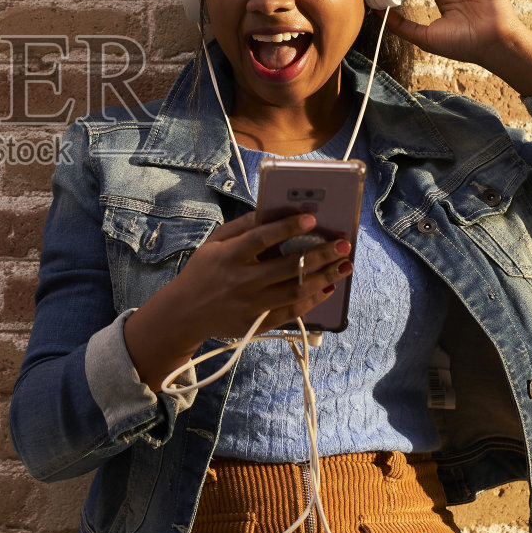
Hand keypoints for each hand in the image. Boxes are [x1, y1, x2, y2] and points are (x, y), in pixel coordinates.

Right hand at [122, 212, 351, 390]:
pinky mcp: (258, 322)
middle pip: (288, 267)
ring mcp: (252, 304)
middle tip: (343, 244)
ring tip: (345, 266)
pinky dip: (313, 301)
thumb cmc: (203, 271)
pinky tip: (329, 288)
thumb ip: (240, 227)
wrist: (186, 313)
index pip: (262, 239)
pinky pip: (292, 312)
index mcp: (230, 256)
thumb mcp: (213, 243)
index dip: (287, 228)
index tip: (311, 219)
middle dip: (320, 254)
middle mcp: (243, 280)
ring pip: (296, 291)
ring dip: (326, 278)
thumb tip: (268, 209)